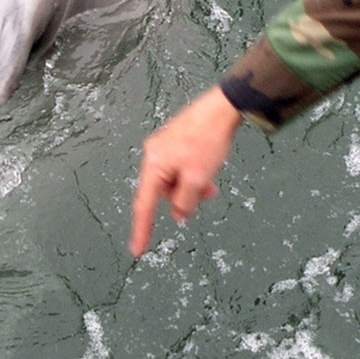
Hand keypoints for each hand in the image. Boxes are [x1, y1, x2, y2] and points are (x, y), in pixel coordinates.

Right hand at [128, 86, 242, 255]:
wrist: (221, 108)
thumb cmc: (208, 140)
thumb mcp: (198, 178)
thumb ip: (185, 202)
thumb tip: (178, 214)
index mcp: (153, 165)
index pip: (144, 206)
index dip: (141, 230)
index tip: (138, 250)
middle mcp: (153, 155)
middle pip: (163, 191)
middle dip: (184, 197)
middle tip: (207, 194)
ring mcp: (163, 146)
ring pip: (173, 180)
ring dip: (191, 185)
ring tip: (211, 180)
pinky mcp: (174, 141)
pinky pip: (178, 167)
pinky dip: (192, 174)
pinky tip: (207, 168)